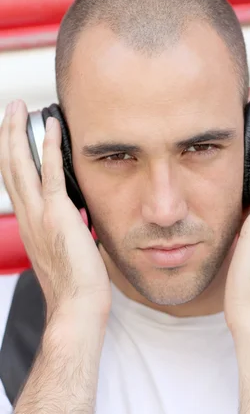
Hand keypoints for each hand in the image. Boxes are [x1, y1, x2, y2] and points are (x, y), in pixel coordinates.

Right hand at [0, 100, 110, 319]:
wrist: (76, 306)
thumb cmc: (75, 286)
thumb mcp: (65, 252)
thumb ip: (65, 230)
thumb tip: (77, 221)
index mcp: (29, 225)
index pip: (15, 183)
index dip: (11, 156)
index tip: (14, 136)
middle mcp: (28, 217)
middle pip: (9, 167)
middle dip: (7, 135)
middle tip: (11, 109)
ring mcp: (40, 215)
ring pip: (21, 165)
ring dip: (19, 133)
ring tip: (21, 108)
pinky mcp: (58, 215)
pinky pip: (51, 174)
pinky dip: (49, 148)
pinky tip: (50, 127)